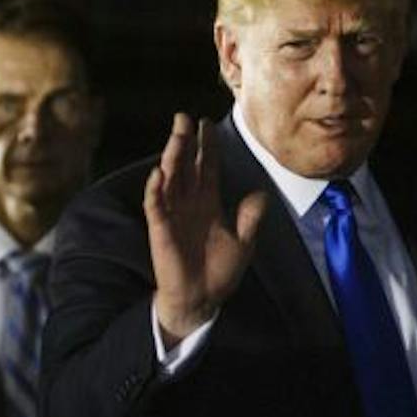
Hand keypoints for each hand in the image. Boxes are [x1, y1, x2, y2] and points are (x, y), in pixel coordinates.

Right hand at [145, 113, 266, 341]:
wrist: (201, 298)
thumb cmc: (220, 271)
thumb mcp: (243, 242)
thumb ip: (250, 218)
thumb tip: (261, 194)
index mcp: (208, 202)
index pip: (207, 167)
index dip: (208, 146)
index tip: (208, 123)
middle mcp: (189, 203)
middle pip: (186, 165)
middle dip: (185, 141)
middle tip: (184, 117)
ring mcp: (173, 214)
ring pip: (170, 178)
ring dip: (172, 157)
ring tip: (176, 136)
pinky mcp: (160, 229)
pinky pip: (156, 205)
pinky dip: (156, 189)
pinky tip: (159, 173)